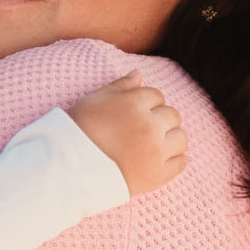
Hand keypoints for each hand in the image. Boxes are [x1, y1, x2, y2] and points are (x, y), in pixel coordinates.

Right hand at [69, 76, 185, 196]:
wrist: (68, 170)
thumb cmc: (77, 132)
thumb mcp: (94, 101)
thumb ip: (120, 86)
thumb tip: (139, 73)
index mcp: (135, 103)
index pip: (156, 96)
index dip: (146, 104)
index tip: (134, 115)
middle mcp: (150, 125)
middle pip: (172, 115)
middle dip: (160, 120)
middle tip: (142, 131)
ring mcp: (156, 151)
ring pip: (180, 138)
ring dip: (170, 140)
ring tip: (152, 146)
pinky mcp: (158, 175)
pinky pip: (181, 163)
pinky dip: (174, 160)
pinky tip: (158, 161)